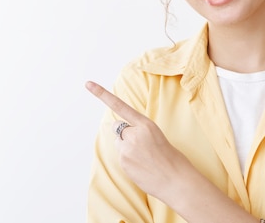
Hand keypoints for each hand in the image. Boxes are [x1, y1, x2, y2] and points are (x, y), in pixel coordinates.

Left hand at [85, 80, 191, 200]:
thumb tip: (122, 136)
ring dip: (127, 149)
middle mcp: (133, 134)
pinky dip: (129, 161)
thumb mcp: (157, 136)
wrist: (176, 181)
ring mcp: (126, 149)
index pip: (120, 106)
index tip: (88, 84)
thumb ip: (139, 131)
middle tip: (143, 147)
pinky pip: (121, 157)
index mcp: (145, 124)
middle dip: (125, 134)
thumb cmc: (171, 158)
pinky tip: (142, 167)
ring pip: (119, 144)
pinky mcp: (123, 162)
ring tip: (145, 159)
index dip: (102, 94)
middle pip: (118, 128)